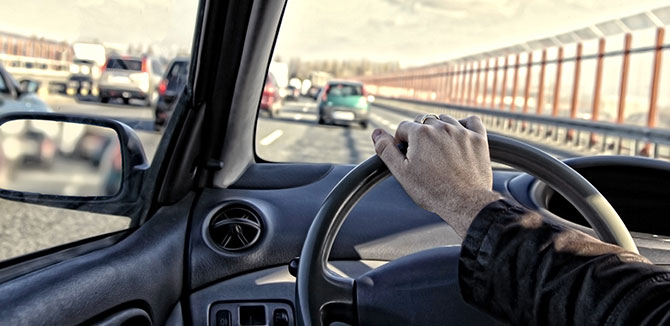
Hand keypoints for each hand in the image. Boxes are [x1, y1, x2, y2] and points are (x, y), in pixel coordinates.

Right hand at [371, 114, 500, 237]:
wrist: (465, 203)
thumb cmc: (432, 191)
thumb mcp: (401, 173)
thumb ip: (386, 150)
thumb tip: (376, 133)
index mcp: (420, 133)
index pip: (403, 128)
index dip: (401, 142)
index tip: (407, 156)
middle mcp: (441, 127)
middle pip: (424, 121)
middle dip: (420, 135)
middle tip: (423, 156)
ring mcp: (461, 132)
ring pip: (445, 120)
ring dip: (439, 130)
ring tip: (439, 151)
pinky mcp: (478, 139)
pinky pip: (471, 121)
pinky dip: (464, 125)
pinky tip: (459, 136)